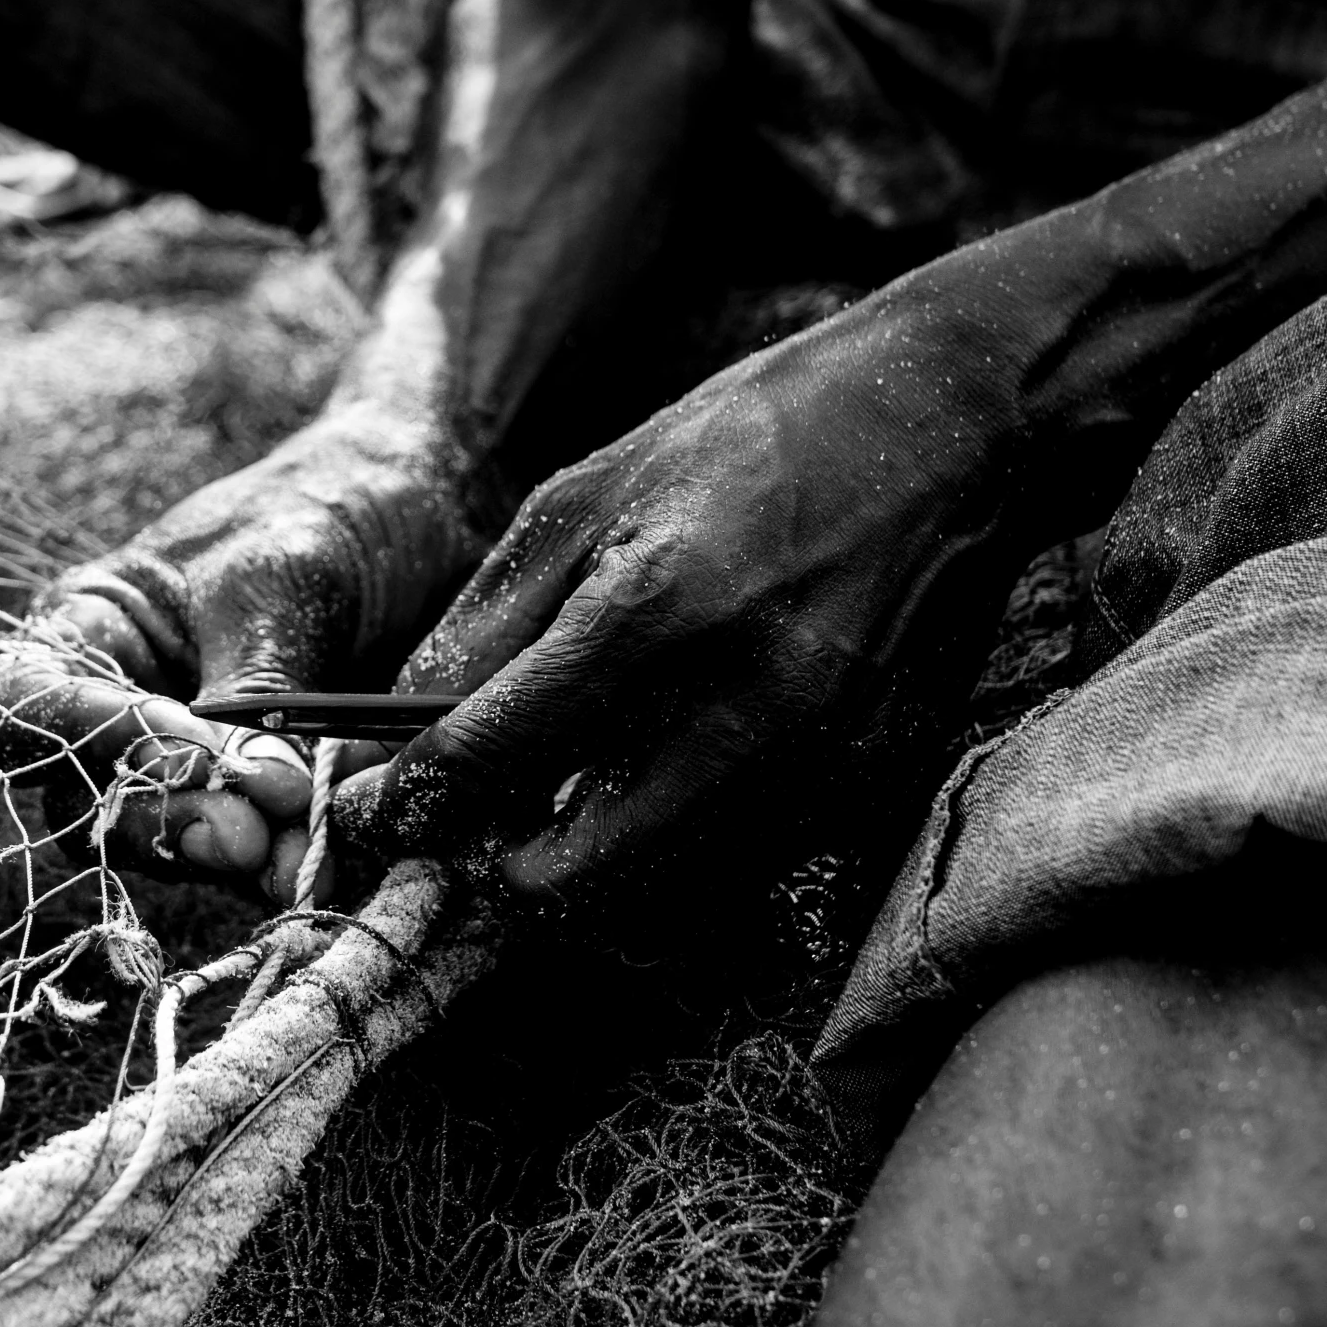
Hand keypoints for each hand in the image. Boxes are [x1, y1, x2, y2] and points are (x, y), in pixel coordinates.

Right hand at [0, 408, 488, 902]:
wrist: (420, 513)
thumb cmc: (323, 517)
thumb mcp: (276, 591)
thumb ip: (254, 693)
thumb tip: (256, 796)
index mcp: (91, 629)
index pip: (23, 704)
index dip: (81, 739)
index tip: (184, 747)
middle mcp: (119, 705)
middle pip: (85, 798)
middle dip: (165, 820)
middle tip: (249, 836)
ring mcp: (185, 760)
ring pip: (162, 838)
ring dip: (227, 854)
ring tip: (298, 855)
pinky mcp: (253, 797)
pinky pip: (244, 847)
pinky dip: (283, 856)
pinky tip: (330, 855)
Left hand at [333, 299, 1036, 900]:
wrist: (948, 427)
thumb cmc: (747, 441)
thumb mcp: (584, 497)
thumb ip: (486, 627)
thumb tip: (401, 739)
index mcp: (651, 612)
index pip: (488, 760)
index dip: (408, 804)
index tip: (378, 813)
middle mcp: (738, 710)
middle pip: (568, 882)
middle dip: (496, 869)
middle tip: (473, 821)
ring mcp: (814, 762)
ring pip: (651, 900)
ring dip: (583, 873)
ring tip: (560, 796)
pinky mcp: (864, 785)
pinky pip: (730, 870)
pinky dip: (670, 852)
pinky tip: (655, 778)